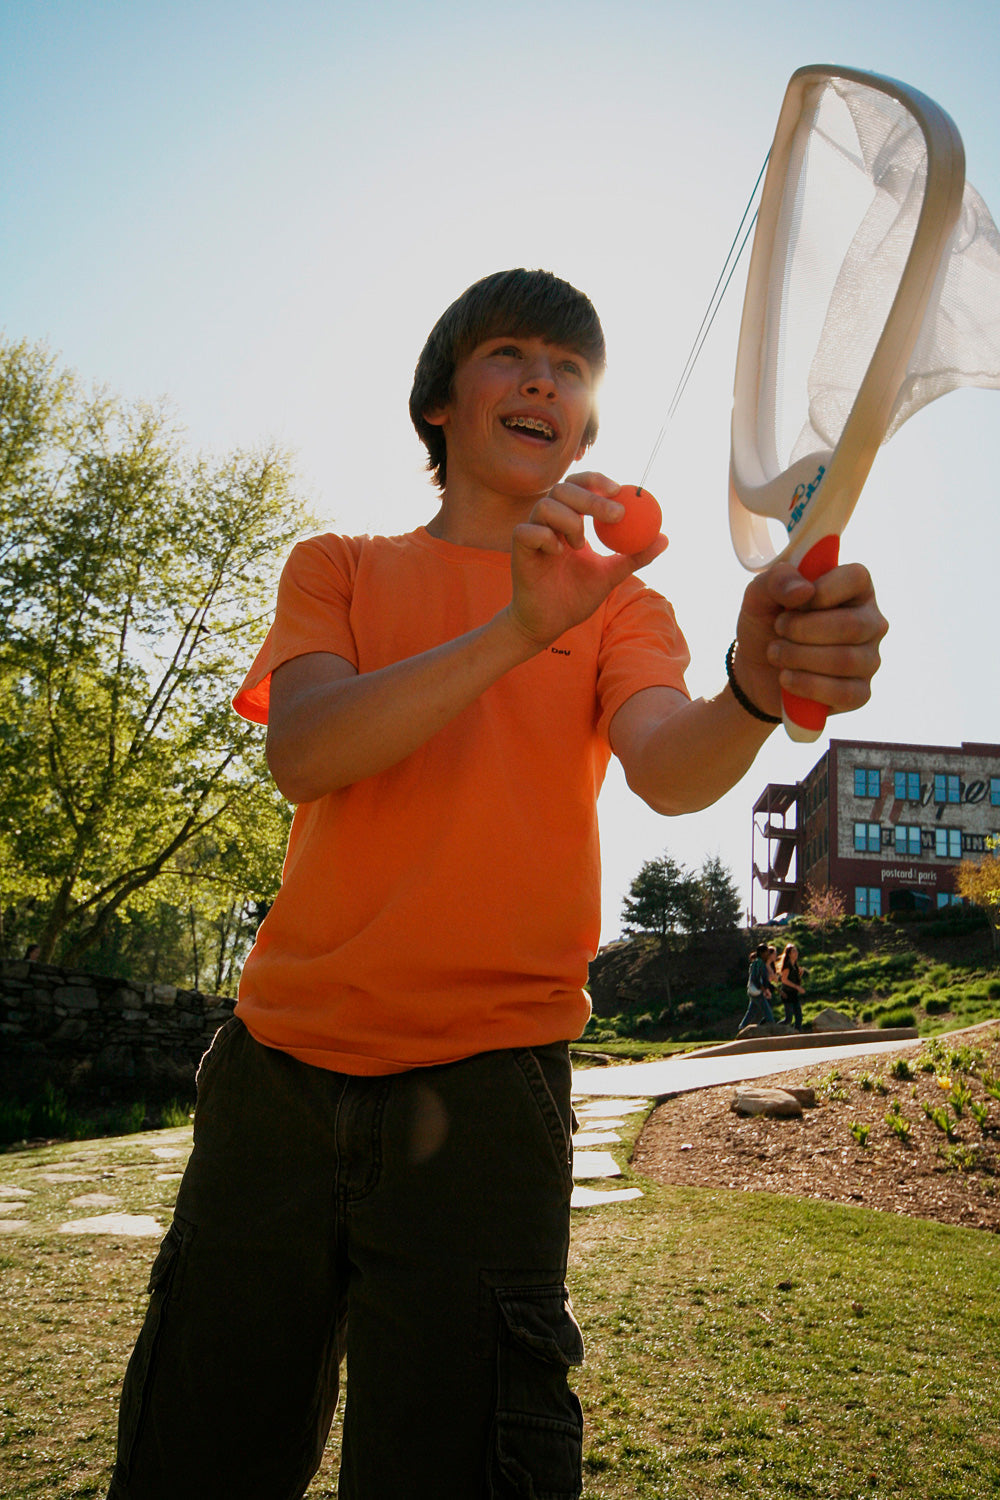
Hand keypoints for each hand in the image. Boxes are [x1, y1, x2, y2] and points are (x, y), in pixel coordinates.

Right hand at [507, 471, 666, 646]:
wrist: (549, 623)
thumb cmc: (576, 596)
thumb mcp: (611, 574)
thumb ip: (635, 556)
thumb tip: (665, 538)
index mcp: (571, 518)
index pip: (581, 485)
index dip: (596, 481)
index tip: (620, 490)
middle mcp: (549, 520)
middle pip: (564, 489)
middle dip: (591, 498)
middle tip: (616, 515)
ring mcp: (532, 532)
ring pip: (546, 505)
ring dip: (569, 521)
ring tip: (580, 546)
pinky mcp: (519, 548)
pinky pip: (527, 531)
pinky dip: (545, 538)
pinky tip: (557, 554)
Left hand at [732, 560, 887, 719]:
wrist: (756, 670)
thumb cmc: (767, 624)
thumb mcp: (759, 595)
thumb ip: (777, 580)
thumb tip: (805, 590)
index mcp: (854, 589)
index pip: (857, 578)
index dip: (823, 590)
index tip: (795, 602)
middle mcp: (870, 622)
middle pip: (852, 625)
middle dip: (803, 630)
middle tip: (778, 629)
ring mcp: (868, 659)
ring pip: (846, 660)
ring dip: (799, 657)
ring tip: (775, 653)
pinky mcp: (859, 693)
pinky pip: (845, 693)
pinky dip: (808, 686)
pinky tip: (786, 679)